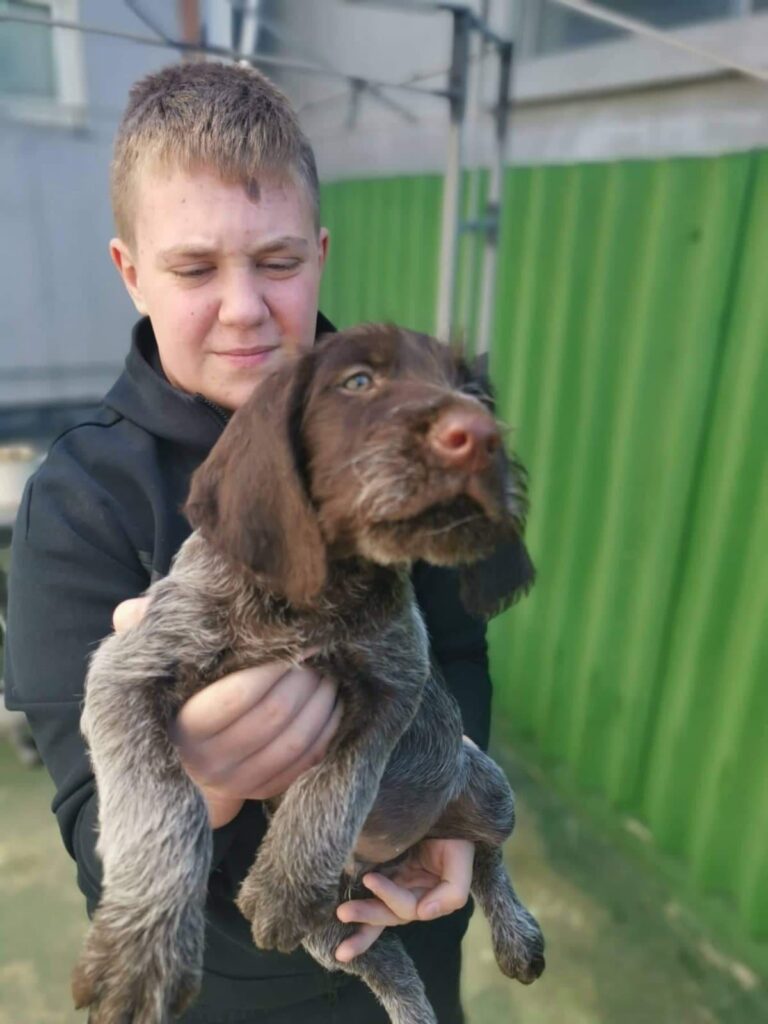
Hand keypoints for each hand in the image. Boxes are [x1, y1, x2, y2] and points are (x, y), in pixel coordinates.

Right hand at [112, 597, 342, 827]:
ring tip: (332, 673)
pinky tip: (335, 704)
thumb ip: (142, 632)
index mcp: (182, 725)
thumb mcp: (156, 664)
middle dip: (305, 680)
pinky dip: (327, 733)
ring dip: (322, 704)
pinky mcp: (262, 791)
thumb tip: (132, 612)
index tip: (301, 637)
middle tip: (323, 651)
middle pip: (273, 716)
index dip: (273, 667)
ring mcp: (236, 782)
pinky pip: (305, 764)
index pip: (235, 697)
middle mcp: (208, 761)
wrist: (181, 760)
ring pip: (294, 742)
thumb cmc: (175, 693)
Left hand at [334, 838, 474, 961]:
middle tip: (343, 912)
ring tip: (340, 915)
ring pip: (378, 910)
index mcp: (430, 895)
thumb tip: (423, 914)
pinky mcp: (383, 870)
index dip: (390, 896)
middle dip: (367, 915)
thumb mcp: (460, 859)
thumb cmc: (454, 832)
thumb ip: (453, 892)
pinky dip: (359, 906)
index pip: (407, 906)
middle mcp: (411, 893)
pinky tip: (339, 919)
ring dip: (360, 918)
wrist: (444, 806)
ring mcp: (397, 883)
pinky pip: (370, 893)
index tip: (371, 879)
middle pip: (389, 914)